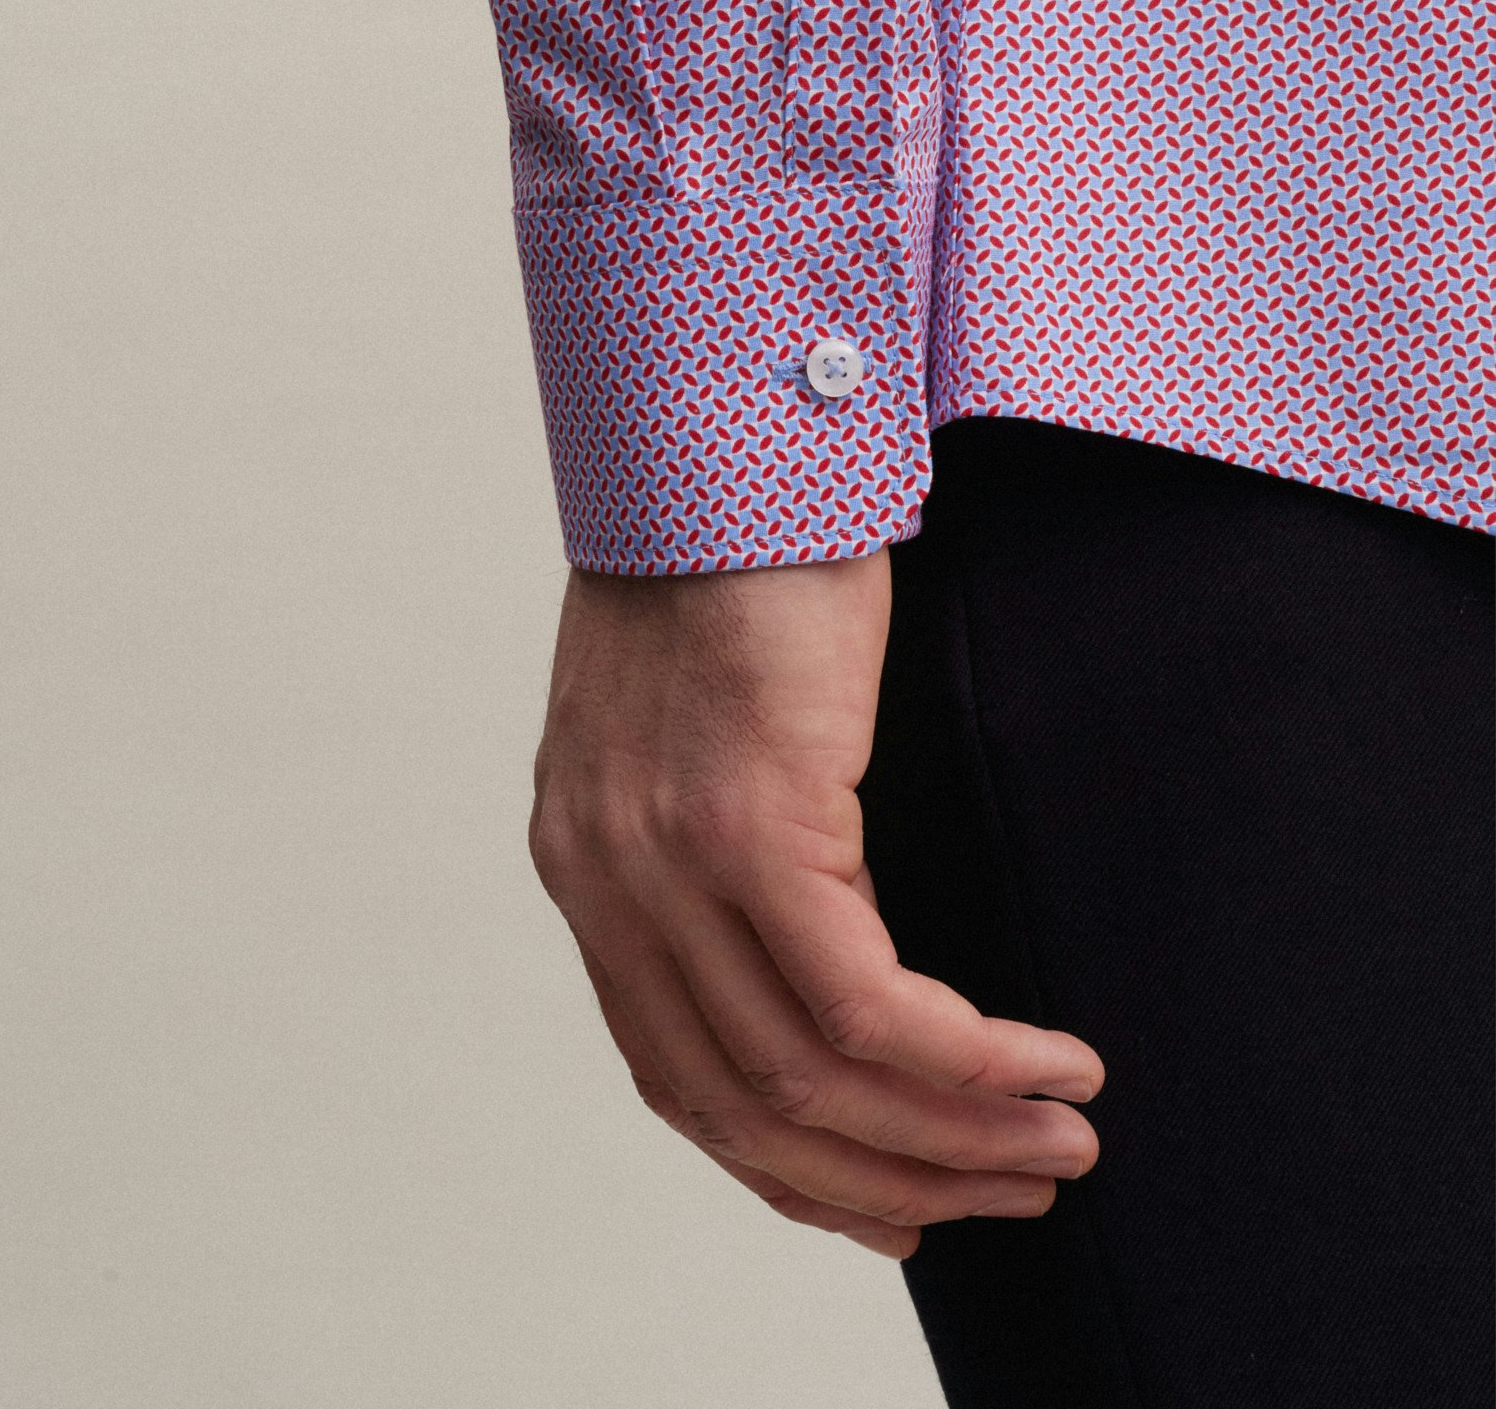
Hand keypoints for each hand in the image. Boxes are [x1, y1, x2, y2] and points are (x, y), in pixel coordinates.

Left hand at [528, 552, 1103, 1259]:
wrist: (730, 440)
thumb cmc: (739, 562)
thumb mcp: (697, 720)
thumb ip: (724, 838)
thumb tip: (826, 938)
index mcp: (590, 867)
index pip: (679, 1078)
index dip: (794, 1168)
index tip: (895, 1205)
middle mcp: (609, 881)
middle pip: (743, 1107)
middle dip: (888, 1178)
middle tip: (1012, 1193)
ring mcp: (669, 857)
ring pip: (814, 1073)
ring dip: (951, 1134)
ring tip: (1056, 1146)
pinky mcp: (751, 820)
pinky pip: (869, 1001)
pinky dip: (968, 1058)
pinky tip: (1048, 1061)